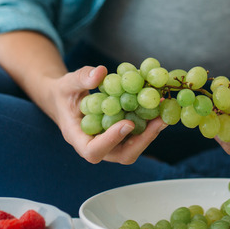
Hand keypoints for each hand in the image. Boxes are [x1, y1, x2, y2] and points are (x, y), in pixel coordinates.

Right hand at [46, 65, 166, 164]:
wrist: (66, 99)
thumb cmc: (64, 93)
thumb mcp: (67, 82)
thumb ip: (81, 78)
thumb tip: (101, 73)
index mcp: (78, 138)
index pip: (93, 150)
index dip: (111, 140)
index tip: (127, 123)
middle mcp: (97, 145)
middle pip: (121, 155)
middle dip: (143, 140)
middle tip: (160, 121)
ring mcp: (111, 143)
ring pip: (133, 147)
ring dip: (151, 133)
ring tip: (165, 113)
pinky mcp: (122, 136)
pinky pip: (137, 135)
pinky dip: (150, 123)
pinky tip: (161, 107)